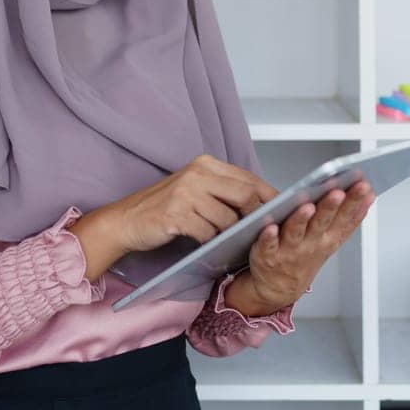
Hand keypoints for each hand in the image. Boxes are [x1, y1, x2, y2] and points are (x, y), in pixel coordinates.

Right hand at [112, 153, 278, 252]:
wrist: (126, 220)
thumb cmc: (164, 208)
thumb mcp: (194, 190)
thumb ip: (223, 191)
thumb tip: (260, 204)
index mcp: (205, 164)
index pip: (249, 178)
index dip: (270, 196)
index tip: (284, 210)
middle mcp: (197, 173)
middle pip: (245, 195)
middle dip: (256, 217)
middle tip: (260, 233)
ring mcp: (186, 193)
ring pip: (228, 219)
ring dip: (231, 236)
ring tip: (232, 244)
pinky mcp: (176, 215)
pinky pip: (208, 233)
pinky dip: (212, 243)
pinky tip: (208, 246)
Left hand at [235, 181, 375, 314]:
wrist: (278, 288)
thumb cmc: (305, 257)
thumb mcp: (333, 240)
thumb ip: (351, 219)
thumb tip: (370, 196)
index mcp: (327, 238)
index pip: (344, 218)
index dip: (354, 202)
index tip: (363, 186)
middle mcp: (310, 244)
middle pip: (322, 223)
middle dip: (331, 207)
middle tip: (338, 192)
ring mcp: (289, 250)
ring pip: (296, 232)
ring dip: (302, 219)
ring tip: (308, 206)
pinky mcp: (266, 255)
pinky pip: (267, 245)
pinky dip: (269, 237)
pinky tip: (270, 227)